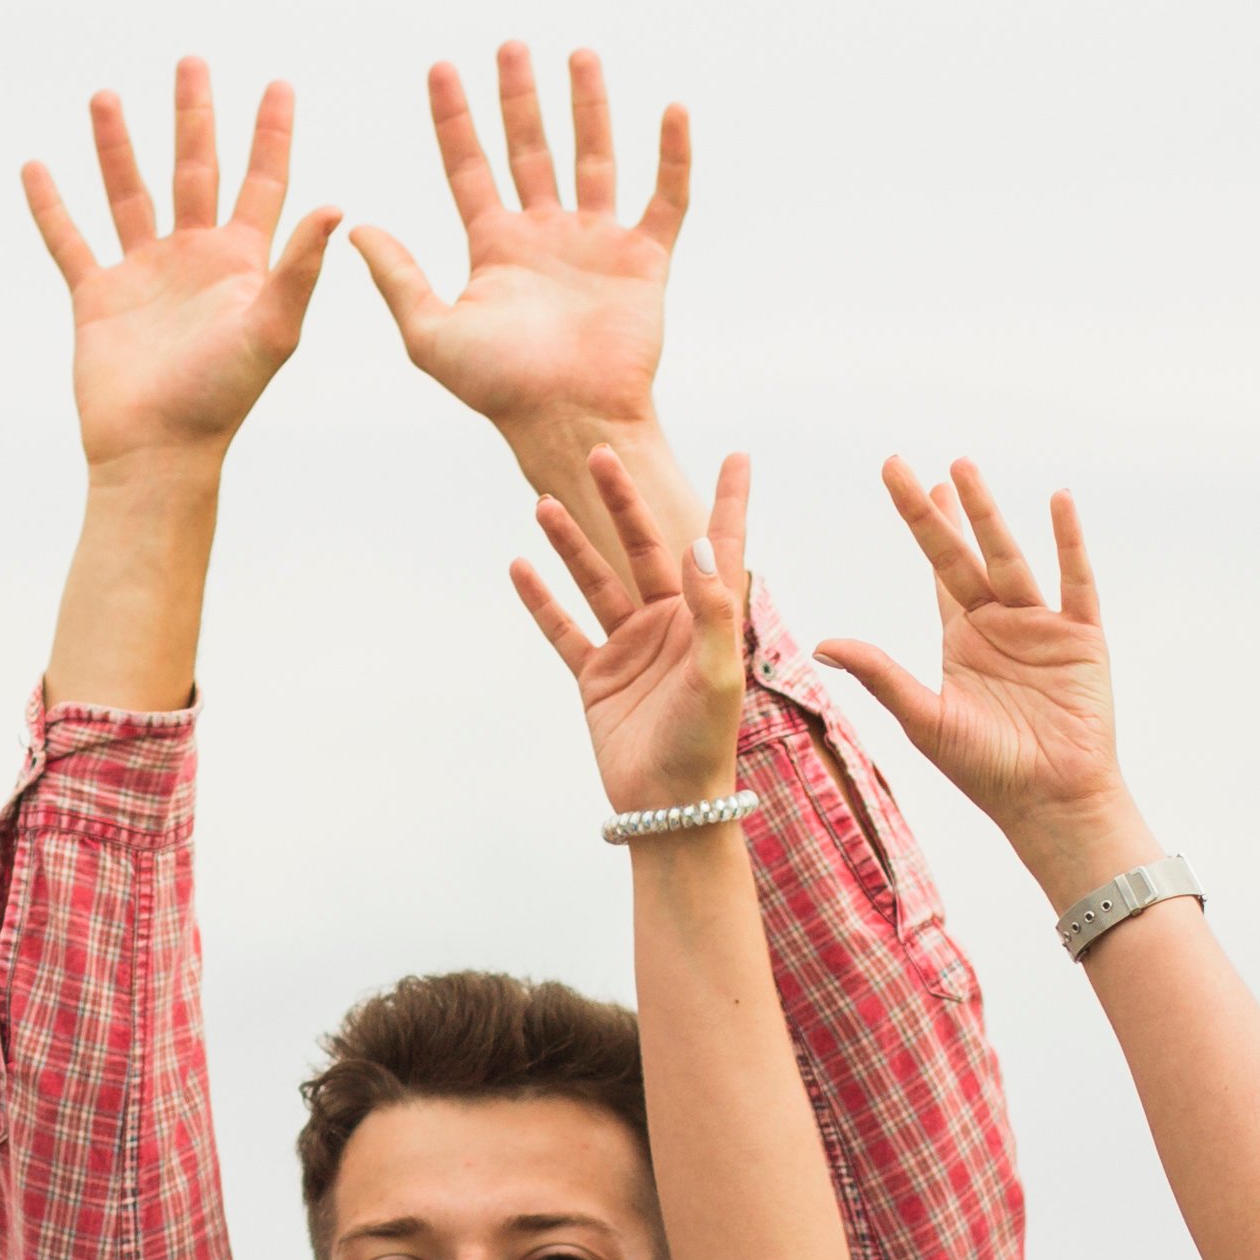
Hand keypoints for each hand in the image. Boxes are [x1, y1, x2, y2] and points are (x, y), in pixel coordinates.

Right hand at [28, 63, 338, 470]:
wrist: (157, 452)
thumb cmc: (222, 399)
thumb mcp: (273, 329)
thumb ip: (300, 267)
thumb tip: (338, 204)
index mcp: (241, 263)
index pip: (261, 181)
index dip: (270, 133)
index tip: (278, 83)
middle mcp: (194, 259)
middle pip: (194, 169)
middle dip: (193, 116)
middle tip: (192, 61)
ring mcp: (144, 275)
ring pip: (128, 193)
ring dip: (116, 145)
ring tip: (105, 94)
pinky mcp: (97, 297)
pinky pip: (70, 241)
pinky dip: (52, 206)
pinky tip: (37, 166)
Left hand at [351, 46, 684, 443]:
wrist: (570, 420)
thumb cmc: (500, 388)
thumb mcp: (430, 332)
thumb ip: (397, 277)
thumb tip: (354, 228)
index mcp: (494, 248)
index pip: (468, 166)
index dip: (453, 118)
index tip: (440, 67)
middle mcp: (544, 237)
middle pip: (530, 149)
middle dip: (519, 98)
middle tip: (511, 45)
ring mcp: (596, 244)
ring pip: (594, 157)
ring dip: (589, 106)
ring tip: (581, 54)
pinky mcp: (644, 260)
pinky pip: (665, 198)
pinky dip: (672, 155)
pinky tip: (672, 107)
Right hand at [513, 445, 756, 815]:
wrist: (668, 806)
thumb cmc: (704, 743)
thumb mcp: (717, 675)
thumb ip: (714, 610)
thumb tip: (700, 544)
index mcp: (708, 619)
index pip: (721, 547)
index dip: (731, 501)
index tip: (739, 456)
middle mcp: (670, 624)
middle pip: (643, 547)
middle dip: (620, 502)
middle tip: (601, 454)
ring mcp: (630, 648)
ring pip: (595, 581)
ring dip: (570, 543)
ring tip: (541, 501)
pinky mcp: (596, 677)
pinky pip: (563, 629)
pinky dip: (541, 600)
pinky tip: (520, 567)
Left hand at [819, 460, 1132, 883]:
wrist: (1050, 802)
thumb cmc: (987, 770)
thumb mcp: (925, 719)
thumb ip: (880, 676)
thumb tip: (821, 644)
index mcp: (962, 637)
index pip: (937, 568)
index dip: (920, 523)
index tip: (900, 477)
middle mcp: (1000, 622)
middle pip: (967, 552)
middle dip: (946, 509)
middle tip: (926, 462)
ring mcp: (1043, 626)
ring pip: (1011, 556)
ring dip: (990, 514)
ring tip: (965, 468)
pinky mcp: (1082, 638)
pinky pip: (1075, 581)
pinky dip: (1068, 542)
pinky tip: (1058, 501)